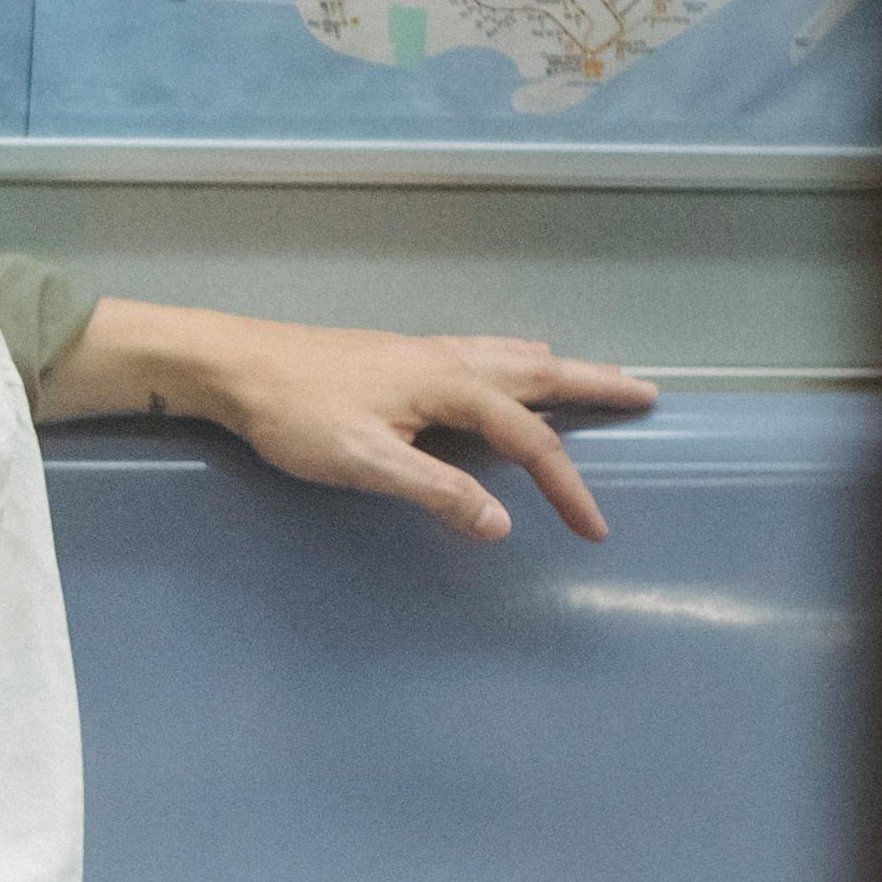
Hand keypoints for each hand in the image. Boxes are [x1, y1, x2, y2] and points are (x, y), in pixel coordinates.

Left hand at [46, 296, 658, 542]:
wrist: (235, 365)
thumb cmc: (296, 414)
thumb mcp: (367, 463)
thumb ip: (436, 491)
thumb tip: (501, 524)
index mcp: (449, 387)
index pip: (528, 440)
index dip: (565, 486)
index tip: (593, 528)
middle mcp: (447, 360)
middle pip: (539, 375)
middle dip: (595, 386)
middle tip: (646, 394)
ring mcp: (422, 353)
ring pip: (509, 357)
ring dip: (556, 369)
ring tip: (589, 374)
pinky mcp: (397, 357)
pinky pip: (479, 354)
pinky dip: (512, 360)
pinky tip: (500, 366)